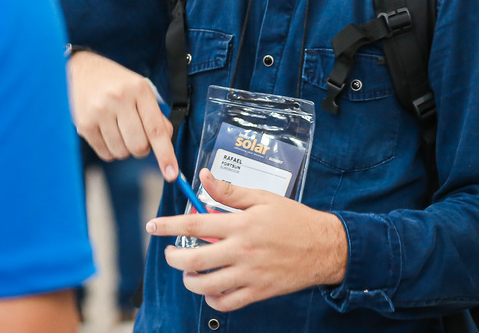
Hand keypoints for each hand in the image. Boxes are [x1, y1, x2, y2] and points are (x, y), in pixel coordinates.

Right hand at [66, 50, 176, 179]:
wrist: (81, 70)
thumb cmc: (116, 83)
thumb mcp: (141, 89)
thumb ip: (156, 116)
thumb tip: (165, 143)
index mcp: (139, 90)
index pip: (156, 129)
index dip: (166, 155)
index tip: (172, 174)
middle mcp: (119, 100)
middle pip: (139, 146)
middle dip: (142, 148)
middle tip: (137, 134)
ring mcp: (99, 112)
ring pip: (122, 152)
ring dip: (125, 149)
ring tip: (119, 130)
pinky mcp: (84, 124)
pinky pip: (105, 154)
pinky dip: (110, 150)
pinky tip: (107, 133)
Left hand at [145, 169, 348, 311]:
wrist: (325, 247)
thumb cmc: (294, 219)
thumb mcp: (262, 197)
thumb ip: (230, 191)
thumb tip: (204, 176)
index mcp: (241, 225)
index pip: (194, 225)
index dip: (168, 226)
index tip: (153, 226)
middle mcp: (242, 251)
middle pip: (194, 260)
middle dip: (173, 259)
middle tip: (169, 254)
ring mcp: (250, 274)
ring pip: (207, 285)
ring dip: (190, 280)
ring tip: (188, 272)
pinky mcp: (259, 291)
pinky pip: (227, 302)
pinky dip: (212, 299)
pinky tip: (210, 288)